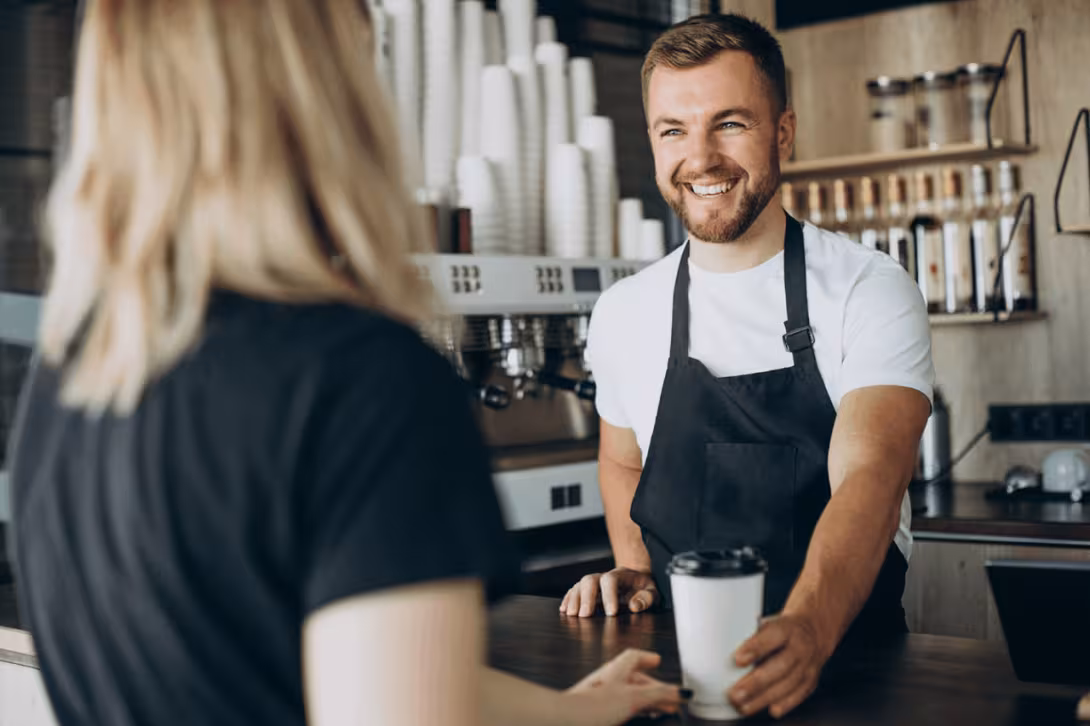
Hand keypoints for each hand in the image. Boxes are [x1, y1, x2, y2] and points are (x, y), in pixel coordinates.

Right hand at [560, 568, 658, 616]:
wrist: (635, 579)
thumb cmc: (643, 588)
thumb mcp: (652, 591)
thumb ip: (646, 598)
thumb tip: (635, 606)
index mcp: (621, 575)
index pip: (610, 580)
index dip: (609, 596)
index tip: (611, 613)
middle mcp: (604, 576)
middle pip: (589, 580)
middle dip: (586, 598)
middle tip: (585, 615)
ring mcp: (594, 583)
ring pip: (579, 585)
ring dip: (574, 599)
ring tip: (571, 615)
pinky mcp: (588, 590)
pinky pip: (574, 591)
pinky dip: (568, 599)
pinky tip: (564, 609)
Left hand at [563, 649, 683, 725]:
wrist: (568, 720)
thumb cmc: (595, 705)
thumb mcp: (636, 697)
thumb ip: (660, 694)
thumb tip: (681, 692)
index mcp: (618, 669)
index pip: (634, 656)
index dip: (647, 658)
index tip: (657, 661)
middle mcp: (609, 679)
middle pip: (635, 678)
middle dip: (654, 687)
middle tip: (670, 696)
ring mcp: (602, 695)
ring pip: (629, 693)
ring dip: (646, 700)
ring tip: (660, 709)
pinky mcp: (598, 710)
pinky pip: (621, 706)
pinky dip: (635, 709)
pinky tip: (638, 716)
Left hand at [728, 613, 831, 719]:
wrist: (813, 631)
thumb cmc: (782, 628)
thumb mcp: (768, 622)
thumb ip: (751, 635)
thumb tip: (723, 650)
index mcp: (787, 627)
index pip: (772, 635)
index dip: (755, 648)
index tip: (738, 659)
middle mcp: (800, 646)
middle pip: (780, 666)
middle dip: (756, 683)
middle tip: (736, 694)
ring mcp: (808, 664)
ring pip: (789, 684)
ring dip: (765, 698)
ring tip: (744, 706)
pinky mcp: (811, 679)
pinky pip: (799, 693)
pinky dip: (785, 703)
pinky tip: (771, 710)